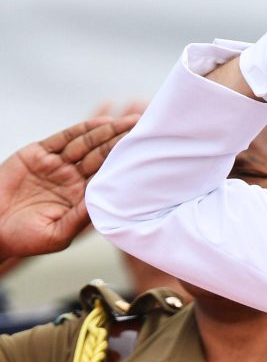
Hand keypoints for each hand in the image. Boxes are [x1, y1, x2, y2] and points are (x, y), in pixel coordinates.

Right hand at [0, 115, 137, 258]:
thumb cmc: (24, 238)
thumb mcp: (58, 234)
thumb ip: (81, 219)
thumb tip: (104, 205)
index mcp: (81, 199)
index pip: (108, 178)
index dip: (126, 167)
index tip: (147, 159)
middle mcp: (72, 180)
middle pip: (102, 157)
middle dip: (122, 144)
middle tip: (145, 132)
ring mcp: (56, 165)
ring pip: (87, 144)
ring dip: (108, 133)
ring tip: (130, 123)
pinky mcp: (38, 153)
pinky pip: (63, 138)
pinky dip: (82, 129)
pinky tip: (102, 123)